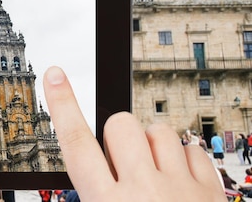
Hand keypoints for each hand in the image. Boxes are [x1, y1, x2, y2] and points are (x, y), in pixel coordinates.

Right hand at [43, 66, 223, 200]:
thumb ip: (91, 199)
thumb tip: (87, 180)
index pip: (76, 143)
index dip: (62, 105)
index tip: (55, 76)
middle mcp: (142, 192)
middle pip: (119, 125)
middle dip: (116, 136)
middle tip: (121, 164)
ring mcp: (180, 188)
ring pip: (157, 130)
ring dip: (150, 145)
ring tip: (151, 173)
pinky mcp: (211, 191)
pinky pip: (191, 149)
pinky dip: (182, 157)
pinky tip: (177, 179)